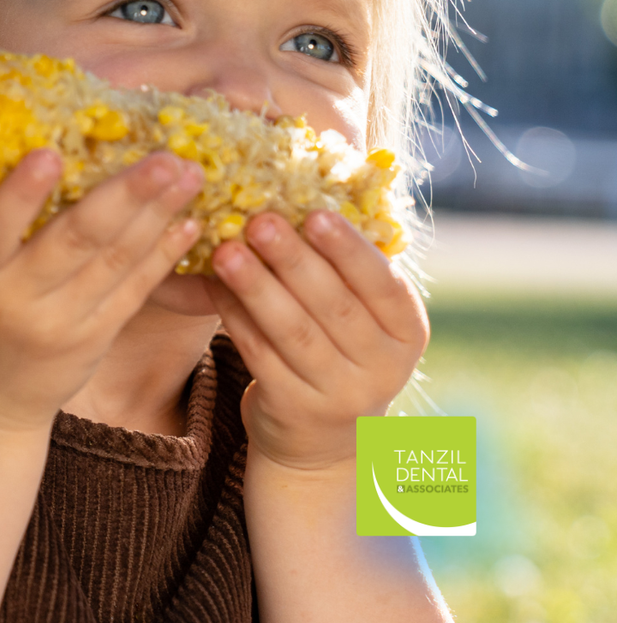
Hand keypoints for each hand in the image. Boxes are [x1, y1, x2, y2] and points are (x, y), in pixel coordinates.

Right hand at [0, 149, 204, 430]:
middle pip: (75, 241)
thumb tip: (41, 154)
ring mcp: (61, 325)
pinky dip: (162, 254)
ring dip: (158, 214)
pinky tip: (186, 222)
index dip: (20, 195)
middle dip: (127, 195)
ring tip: (190, 174)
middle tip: (167, 155)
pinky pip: (135, 291)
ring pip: (115, 261)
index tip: (50, 153)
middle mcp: (16, 302)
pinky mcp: (94, 340)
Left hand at [210, 211, 427, 470]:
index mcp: (408, 331)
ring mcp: (341, 395)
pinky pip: (260, 355)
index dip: (350, 250)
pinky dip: (235, 318)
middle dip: (294, 260)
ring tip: (226, 250)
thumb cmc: (340, 351)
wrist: (320, 440)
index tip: (316, 213)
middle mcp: (384, 368)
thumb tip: (325, 182)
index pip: (384, 285)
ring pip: (293, 332)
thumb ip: (349, 268)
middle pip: (334, 306)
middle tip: (259, 220)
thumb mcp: (364, 317)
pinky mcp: (295, 410)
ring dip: (256, 287)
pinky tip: (214, 286)